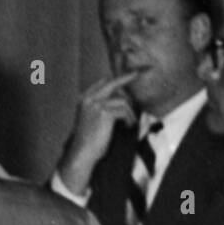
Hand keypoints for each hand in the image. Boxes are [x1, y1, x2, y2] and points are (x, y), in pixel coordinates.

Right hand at [57, 72, 137, 194]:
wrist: (82, 152)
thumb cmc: (89, 140)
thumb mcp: (93, 119)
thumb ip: (102, 107)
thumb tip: (123, 100)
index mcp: (84, 99)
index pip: (103, 82)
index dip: (118, 78)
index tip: (132, 73)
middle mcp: (88, 99)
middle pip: (112, 82)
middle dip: (128, 76)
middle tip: (141, 72)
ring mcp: (95, 104)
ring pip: (122, 100)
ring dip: (130, 111)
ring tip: (130, 122)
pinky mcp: (104, 112)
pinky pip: (124, 110)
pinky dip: (129, 118)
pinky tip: (128, 126)